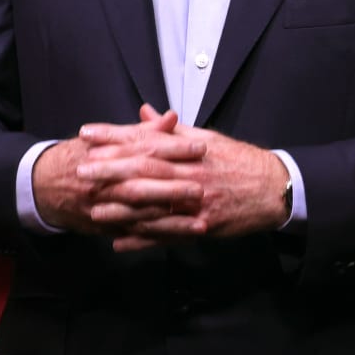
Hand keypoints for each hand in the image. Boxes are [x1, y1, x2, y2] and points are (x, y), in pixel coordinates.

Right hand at [30, 106, 208, 237]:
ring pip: (140, 216)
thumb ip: (142, 131)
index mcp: (107, 153)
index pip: (145, 148)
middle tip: (202, 189)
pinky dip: (158, 239)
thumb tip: (171, 117)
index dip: (174, 148)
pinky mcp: (105, 227)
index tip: (200, 148)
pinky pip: (135, 235)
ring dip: (171, 222)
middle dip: (174, 188)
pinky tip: (180, 240)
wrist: (42, 185)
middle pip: (142, 184)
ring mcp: (104, 207)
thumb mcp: (106, 138)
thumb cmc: (79, 157)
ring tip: (199, 223)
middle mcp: (105, 181)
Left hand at [78, 107, 290, 251]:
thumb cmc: (238, 161)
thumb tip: (146, 113)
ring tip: (92, 209)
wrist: (273, 189)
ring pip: (153, 206)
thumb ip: (172, 130)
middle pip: (144, 171)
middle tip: (81, 169)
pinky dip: (142, 239)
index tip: (88, 133)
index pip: (145, 140)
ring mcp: (195, 202)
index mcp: (189, 150)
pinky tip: (119, 242)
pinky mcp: (201, 226)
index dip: (114, 136)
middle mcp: (190, 174)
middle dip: (110, 170)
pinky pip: (167, 234)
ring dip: (120, 209)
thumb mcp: (208, 139)